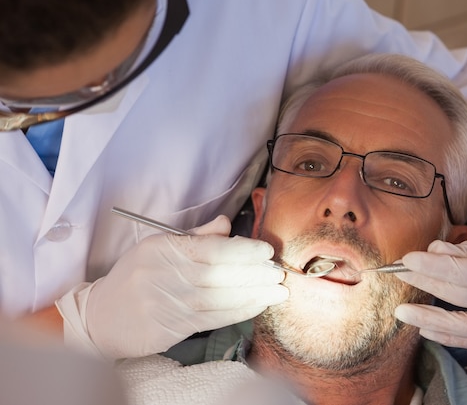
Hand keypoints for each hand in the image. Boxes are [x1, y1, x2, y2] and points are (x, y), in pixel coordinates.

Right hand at [81, 215, 287, 357]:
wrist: (102, 316)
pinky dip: (239, 312)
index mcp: (163, 250)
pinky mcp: (172, 328)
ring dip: (254, 295)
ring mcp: (168, 304)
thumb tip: (228, 224)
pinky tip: (257, 305)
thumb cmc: (135, 276)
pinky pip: (213, 319)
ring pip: (220, 298)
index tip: (265, 251)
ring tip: (277, 291)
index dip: (243, 250)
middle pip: (219, 274)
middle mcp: (165, 276)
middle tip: (279, 273)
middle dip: (255, 274)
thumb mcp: (157, 245)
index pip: (211, 249)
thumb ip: (196, 236)